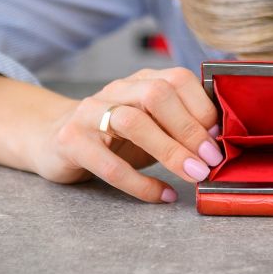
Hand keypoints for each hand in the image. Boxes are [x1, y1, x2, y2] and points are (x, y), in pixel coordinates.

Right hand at [31, 67, 221, 202]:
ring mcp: (90, 113)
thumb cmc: (113, 134)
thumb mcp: (149, 122)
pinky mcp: (71, 141)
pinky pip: (108, 164)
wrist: (50, 137)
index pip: (177, 79)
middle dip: (189, 128)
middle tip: (211, 159)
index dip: (203, 107)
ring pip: (133, 122)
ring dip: (169, 150)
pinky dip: (139, 183)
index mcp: (141, 80)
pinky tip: (162, 195)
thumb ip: (178, 123)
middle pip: (157, 95)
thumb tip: (221, 142)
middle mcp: (117, 90)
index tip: (221, 137)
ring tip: (194, 174)